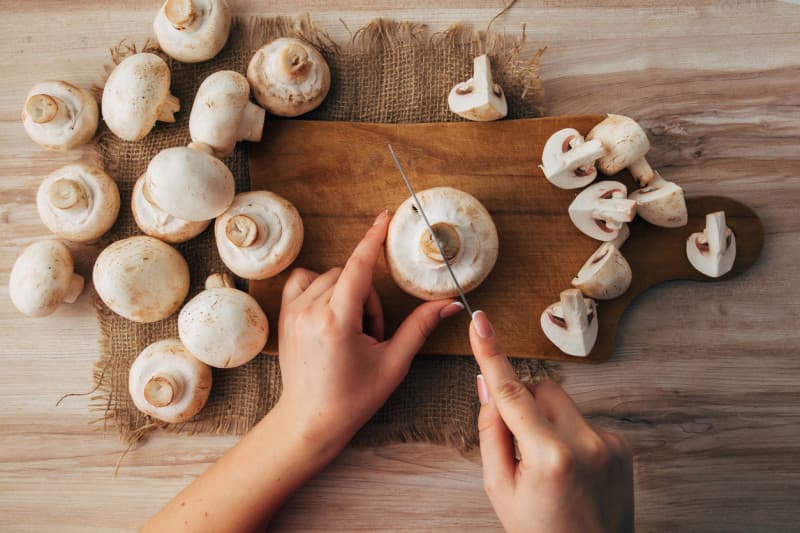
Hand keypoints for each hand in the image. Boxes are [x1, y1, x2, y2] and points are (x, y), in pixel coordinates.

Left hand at [275, 210, 464, 456]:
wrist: (309, 421)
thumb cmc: (352, 399)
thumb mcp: (393, 363)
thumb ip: (420, 326)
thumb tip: (450, 303)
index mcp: (336, 322)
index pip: (358, 267)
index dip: (374, 239)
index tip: (385, 216)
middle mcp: (309, 312)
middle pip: (350, 275)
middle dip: (368, 298)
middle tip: (371, 335)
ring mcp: (292, 312)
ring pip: (330, 277)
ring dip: (347, 295)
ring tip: (351, 332)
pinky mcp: (283, 315)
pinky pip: (304, 280)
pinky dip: (321, 288)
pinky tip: (330, 313)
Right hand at [470, 311, 633, 532]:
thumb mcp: (499, 489)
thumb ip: (491, 432)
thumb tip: (487, 386)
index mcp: (549, 457)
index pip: (511, 393)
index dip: (491, 354)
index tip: (480, 322)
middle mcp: (585, 443)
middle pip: (541, 388)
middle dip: (524, 403)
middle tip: (518, 442)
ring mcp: (609, 443)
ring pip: (563, 403)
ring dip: (547, 421)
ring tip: (549, 464)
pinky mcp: (622, 445)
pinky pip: (583, 420)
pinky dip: (569, 435)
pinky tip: (571, 469)